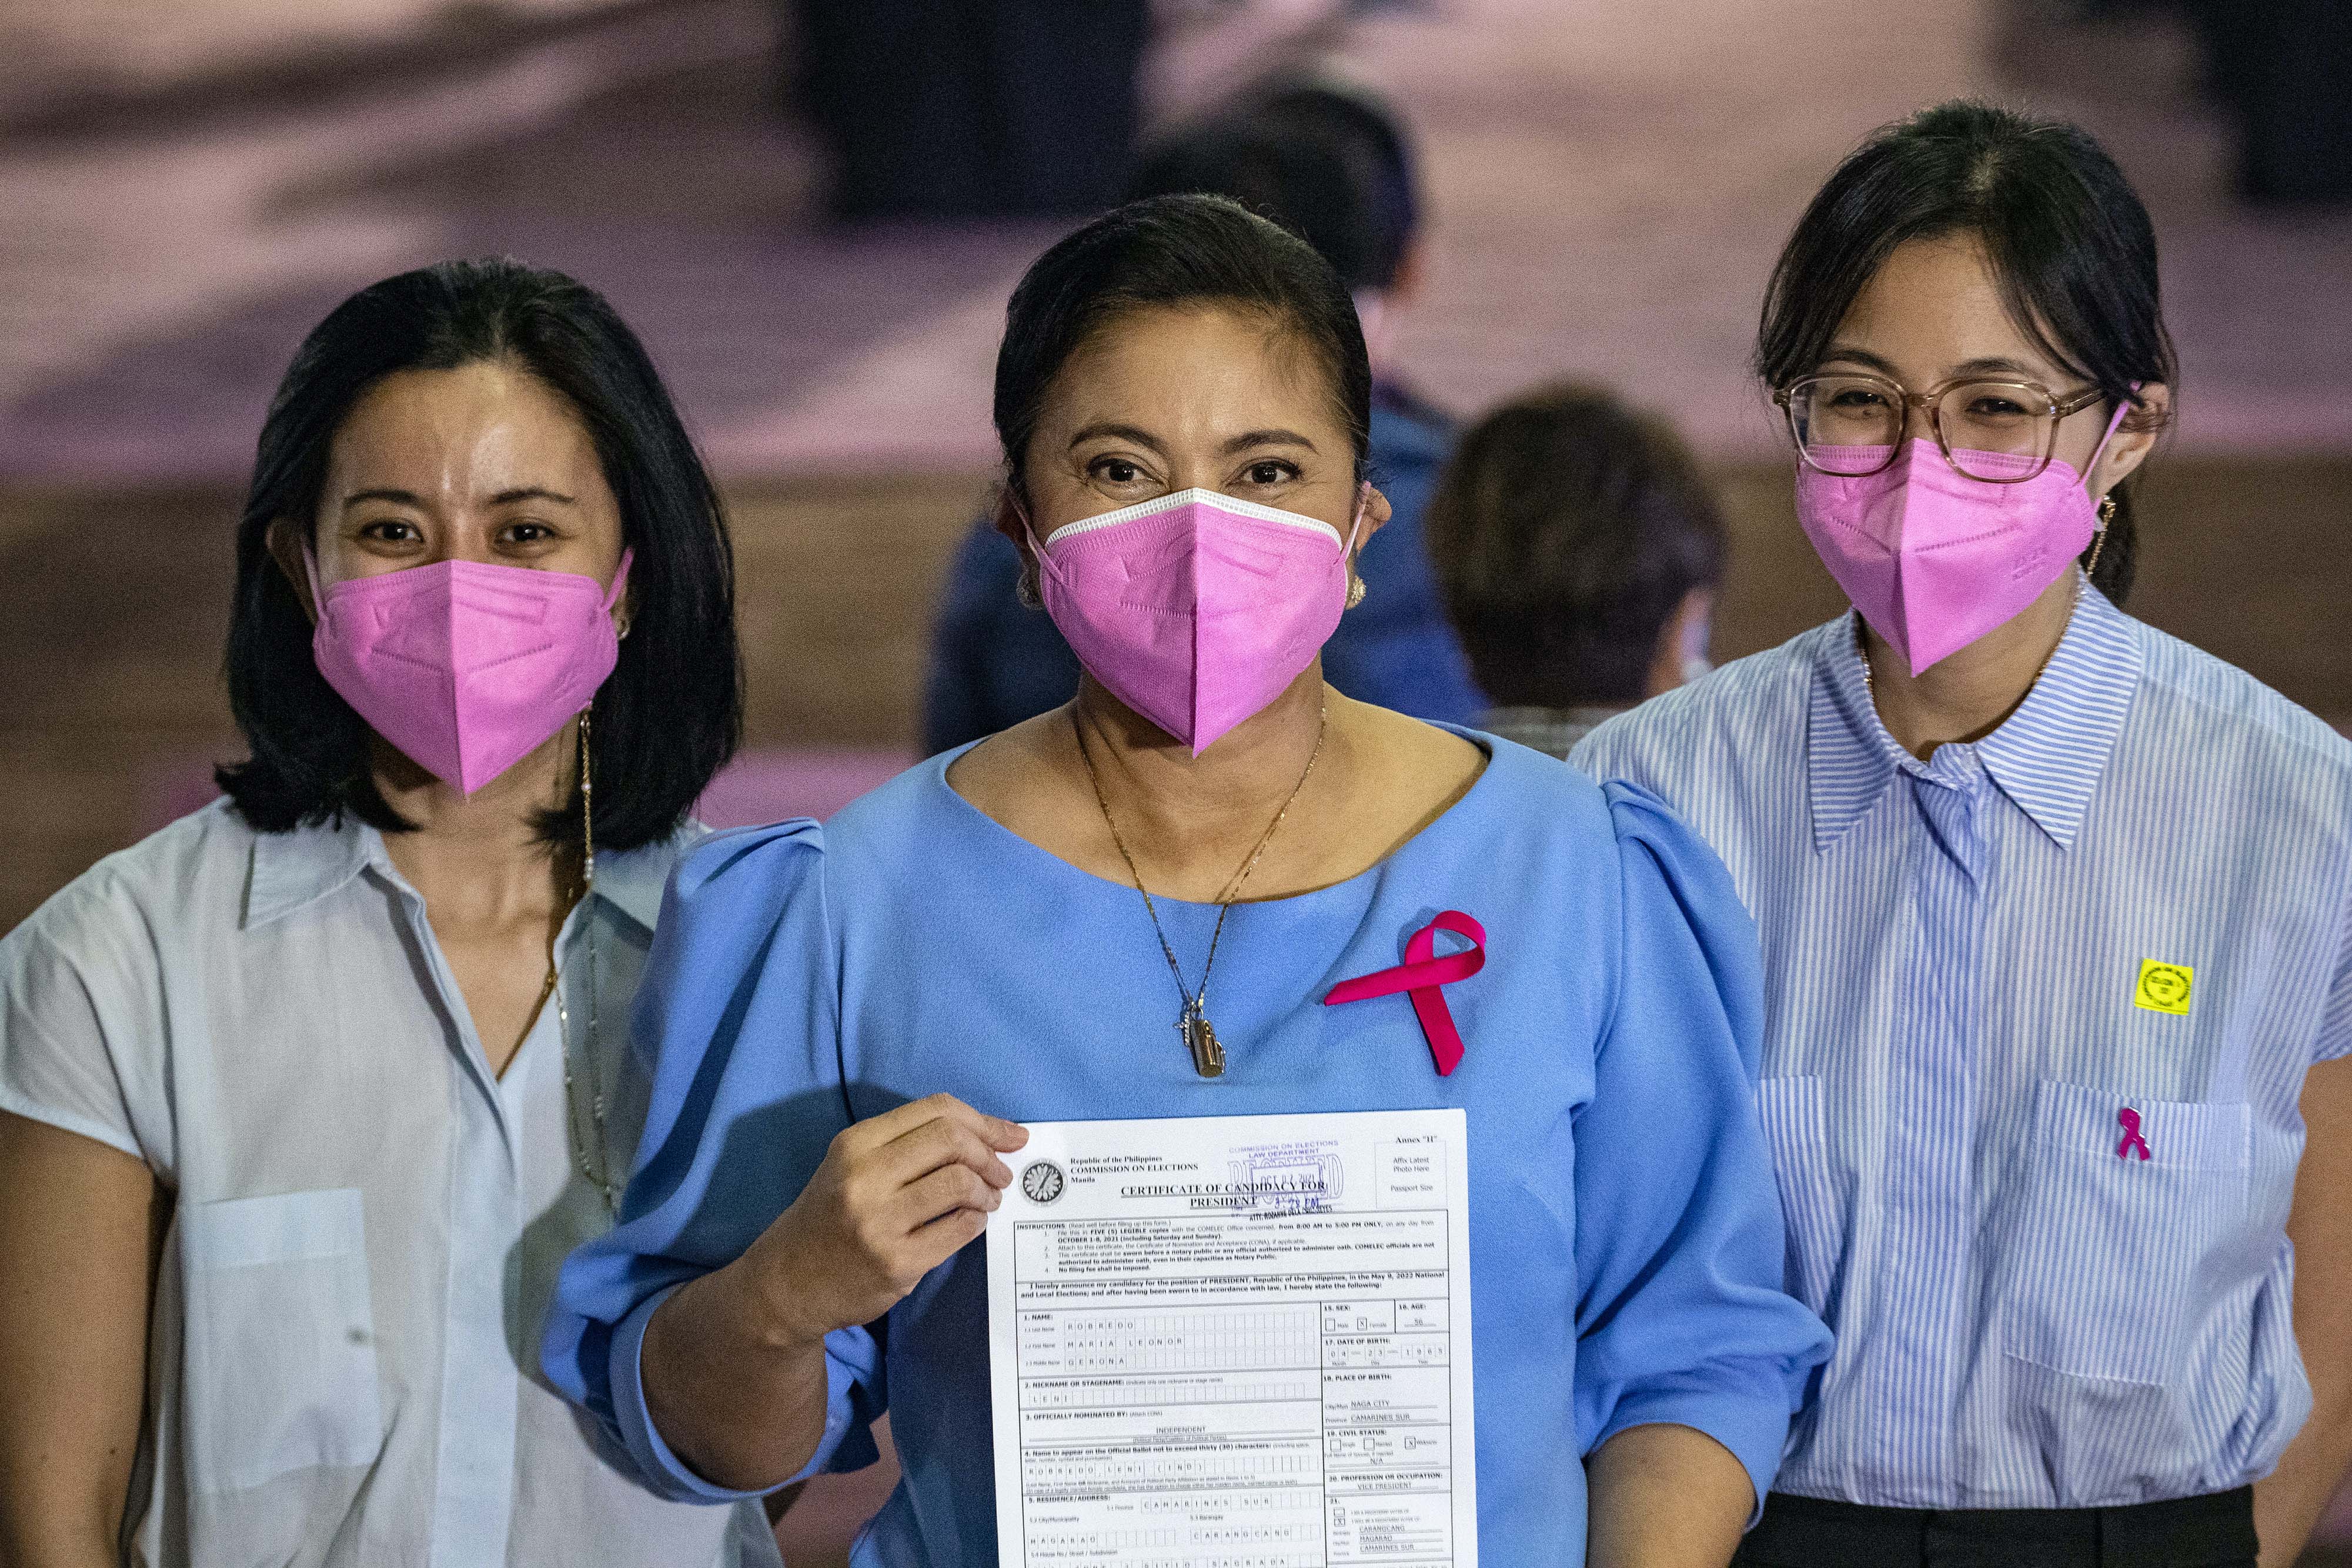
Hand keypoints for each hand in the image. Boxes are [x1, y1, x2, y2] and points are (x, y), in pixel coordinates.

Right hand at [744, 1094, 1027, 1342]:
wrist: (788, 1283)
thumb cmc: (830, 1216)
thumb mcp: (852, 1165)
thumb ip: (908, 1144)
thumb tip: (987, 1134)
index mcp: (856, 1143)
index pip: (936, 1110)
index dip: (984, 1120)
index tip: (1010, 1135)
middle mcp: (864, 1177)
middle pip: (952, 1140)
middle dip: (990, 1153)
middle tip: (1002, 1171)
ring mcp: (879, 1222)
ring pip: (960, 1183)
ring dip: (987, 1190)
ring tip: (987, 1198)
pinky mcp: (896, 1263)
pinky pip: (959, 1229)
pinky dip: (977, 1221)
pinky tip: (971, 1221)